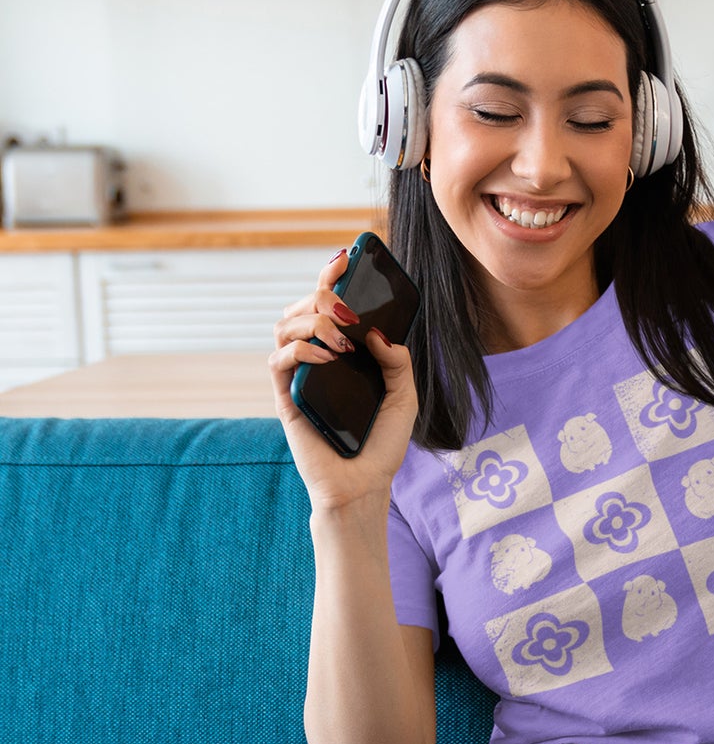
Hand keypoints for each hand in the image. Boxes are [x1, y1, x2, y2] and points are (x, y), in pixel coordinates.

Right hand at [268, 246, 419, 512]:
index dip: (331, 276)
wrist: (364, 486)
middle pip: (302, 306)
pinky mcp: (286, 398)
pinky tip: (327, 358)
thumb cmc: (382, 443)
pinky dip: (301, 350)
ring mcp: (299, 376)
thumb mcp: (404, 396)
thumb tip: (376, 332)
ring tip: (342, 341)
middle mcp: (317, 358)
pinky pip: (278, 361)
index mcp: (343, 352)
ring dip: (312, 321)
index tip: (345, 257)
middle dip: (323, 294)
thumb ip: (397, 361)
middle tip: (347, 309)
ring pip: (284, 326)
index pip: (330, 304)